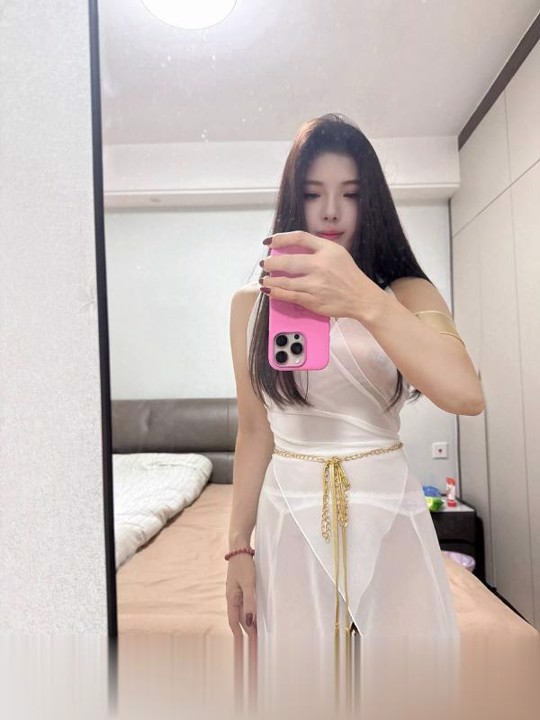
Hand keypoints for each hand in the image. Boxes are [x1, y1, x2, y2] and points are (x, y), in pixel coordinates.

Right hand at [226, 554, 256, 638]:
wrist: (240, 548)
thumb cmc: (243, 565)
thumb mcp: (249, 584)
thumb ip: (250, 602)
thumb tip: (249, 621)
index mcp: (231, 598)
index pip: (234, 622)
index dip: (238, 635)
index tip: (243, 648)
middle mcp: (233, 597)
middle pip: (239, 619)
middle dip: (247, 632)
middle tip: (256, 644)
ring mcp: (237, 592)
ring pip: (243, 612)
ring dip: (250, 623)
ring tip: (258, 635)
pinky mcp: (242, 587)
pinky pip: (246, 604)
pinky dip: (251, 613)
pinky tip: (257, 617)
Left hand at [260, 231, 383, 320]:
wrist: (362, 298)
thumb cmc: (349, 276)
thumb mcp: (338, 253)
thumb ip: (318, 248)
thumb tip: (292, 248)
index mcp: (327, 250)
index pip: (300, 238)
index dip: (281, 238)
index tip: (270, 242)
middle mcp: (321, 265)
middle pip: (288, 261)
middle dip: (272, 262)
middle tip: (265, 263)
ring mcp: (316, 284)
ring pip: (285, 281)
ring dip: (271, 280)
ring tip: (264, 279)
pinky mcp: (313, 300)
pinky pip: (290, 296)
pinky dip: (276, 293)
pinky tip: (270, 290)